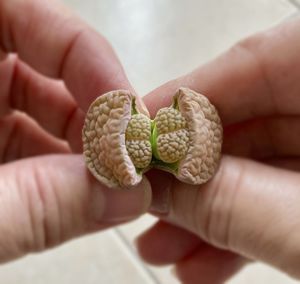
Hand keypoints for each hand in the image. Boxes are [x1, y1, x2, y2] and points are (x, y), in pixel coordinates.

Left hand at [0, 0, 150, 262]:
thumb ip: (34, 207)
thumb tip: (129, 196)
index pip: (27, 15)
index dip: (87, 56)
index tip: (125, 114)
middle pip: (54, 66)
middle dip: (99, 111)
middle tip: (130, 156)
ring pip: (56, 112)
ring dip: (92, 148)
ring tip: (114, 185)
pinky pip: (45, 148)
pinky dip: (72, 172)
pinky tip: (88, 197)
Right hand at [137, 17, 299, 282]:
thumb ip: (240, 203)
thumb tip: (165, 188)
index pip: (255, 63)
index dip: (187, 101)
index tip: (137, 137)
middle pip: (250, 119)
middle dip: (192, 170)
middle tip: (146, 202)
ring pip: (263, 166)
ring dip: (213, 210)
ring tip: (166, 248)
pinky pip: (285, 196)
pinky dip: (247, 228)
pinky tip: (207, 261)